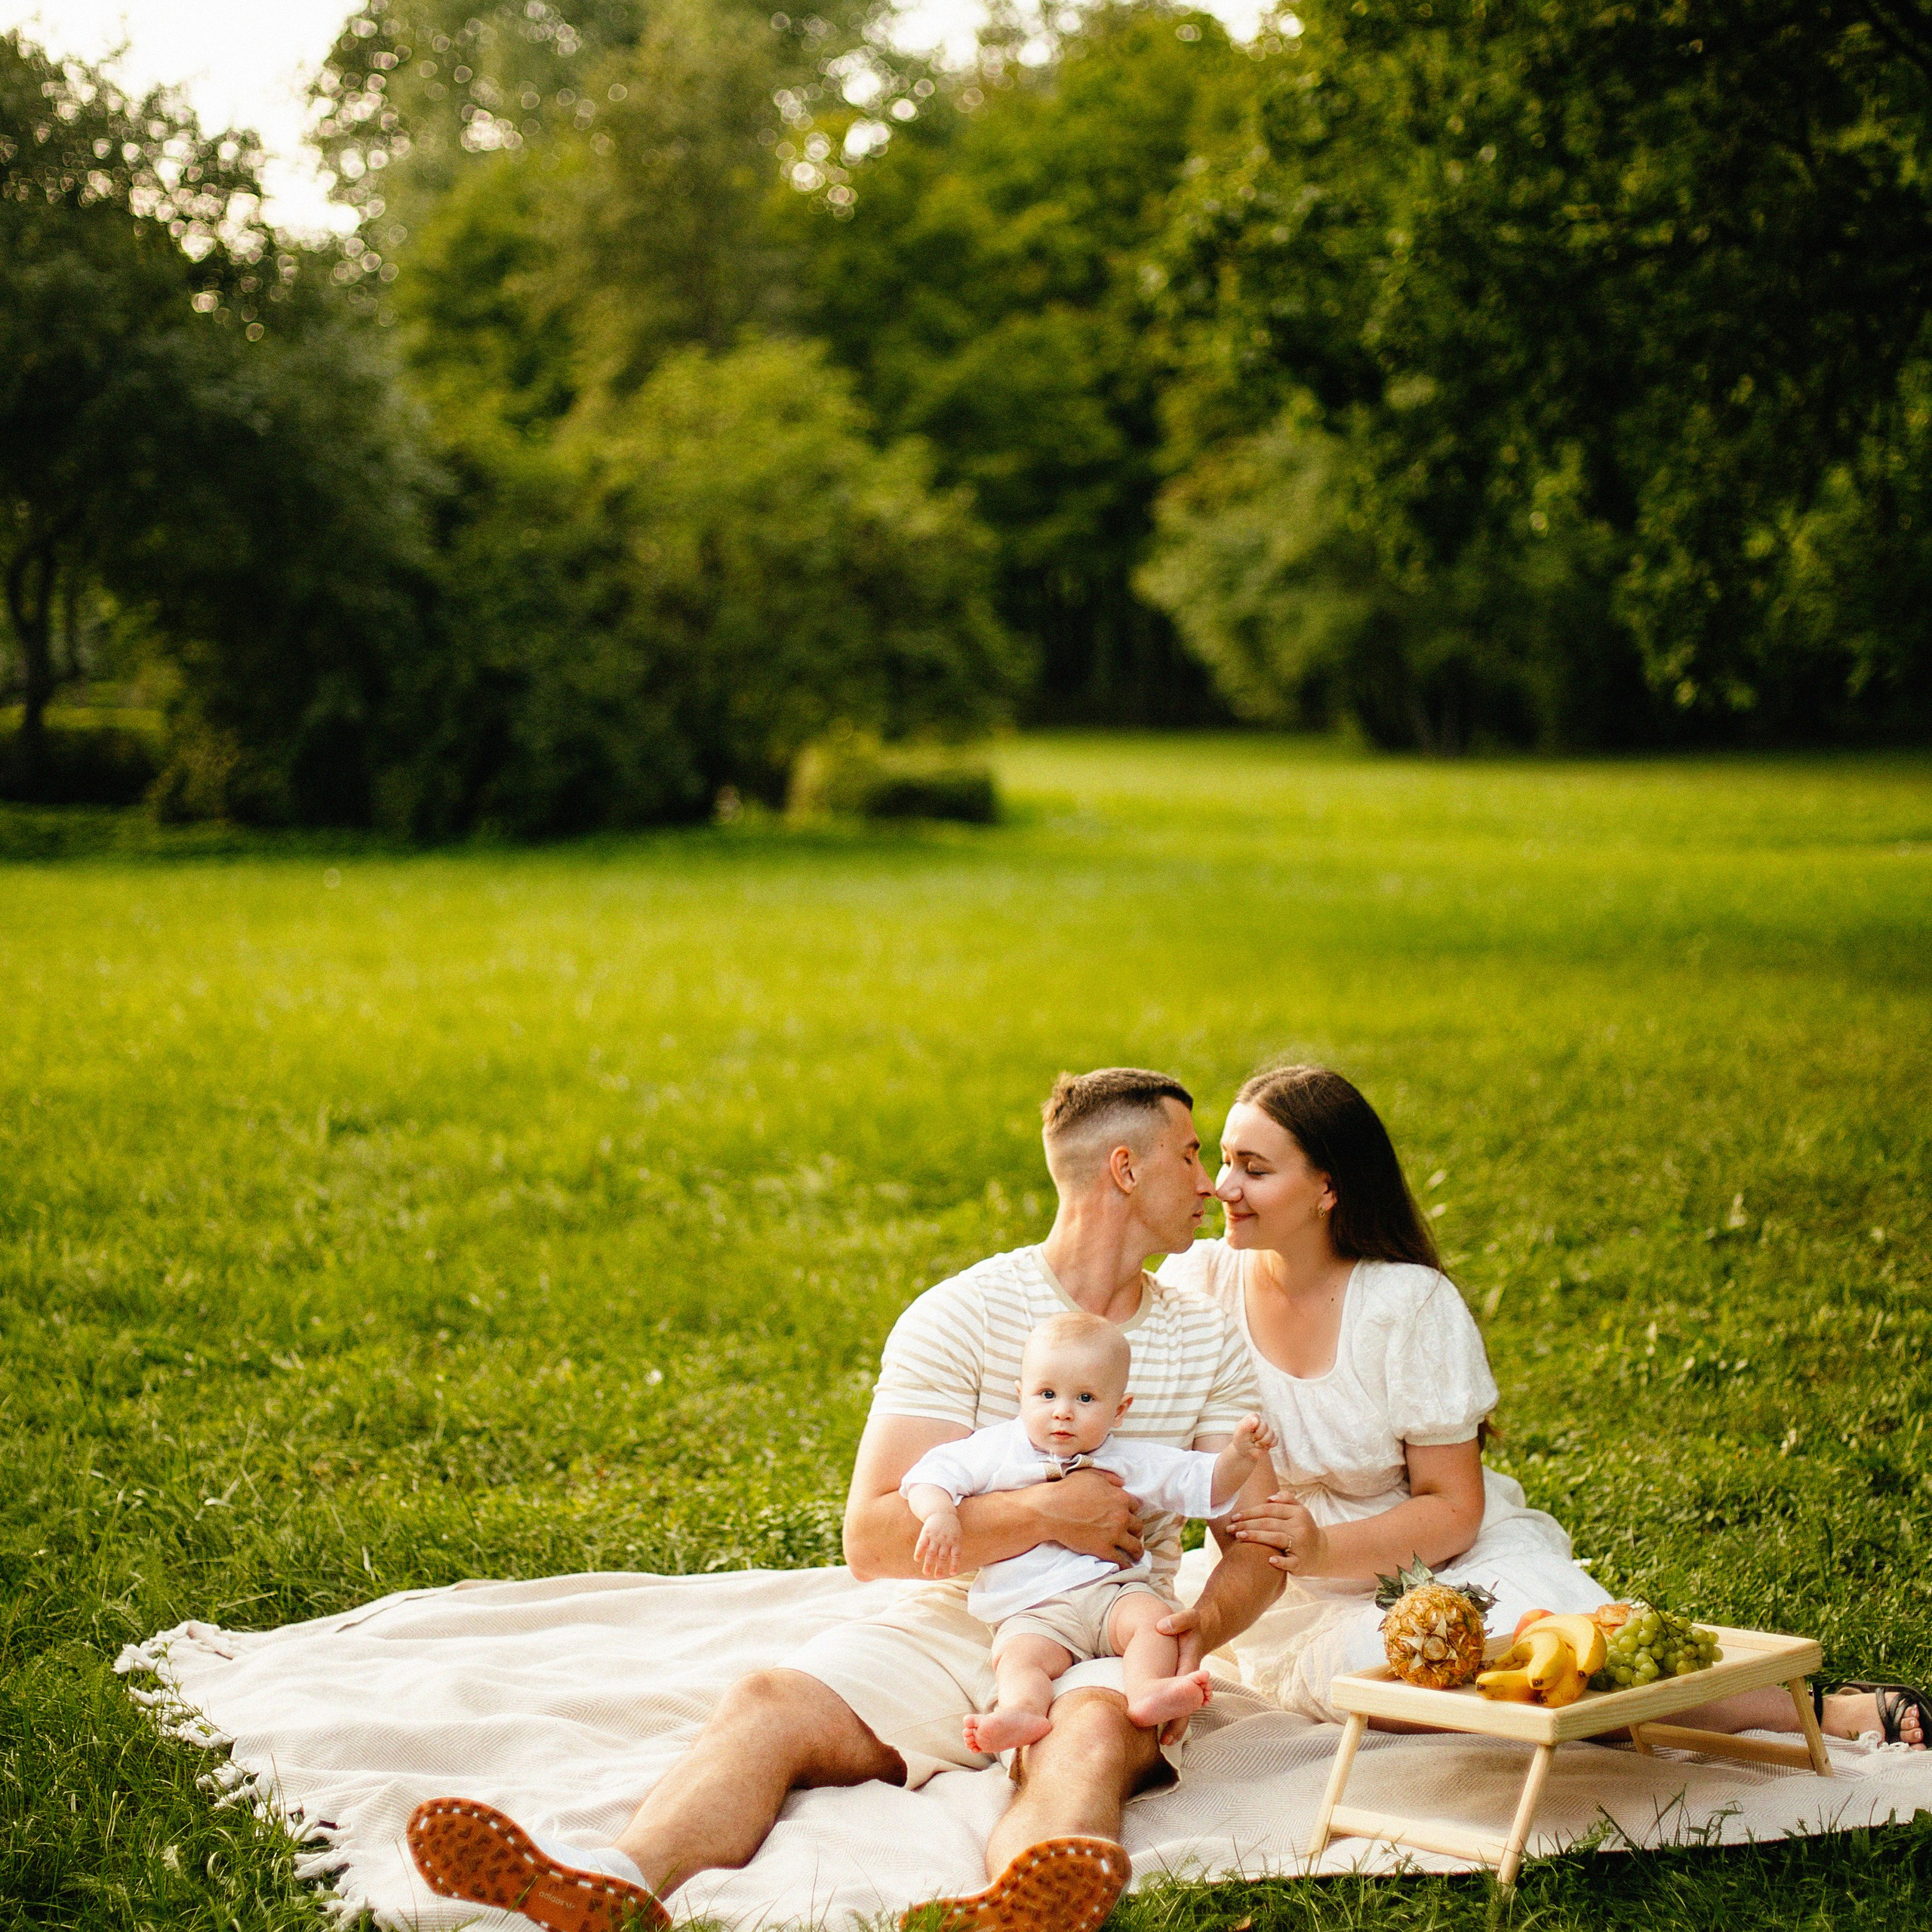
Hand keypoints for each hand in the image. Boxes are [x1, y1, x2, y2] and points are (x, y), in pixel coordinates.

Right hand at [914, 1511, 962, 1577]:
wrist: (942, 1511)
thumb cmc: (951, 1528)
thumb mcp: (957, 1536)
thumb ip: (953, 1549)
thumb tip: (949, 1566)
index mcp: (955, 1541)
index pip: (956, 1554)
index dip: (954, 1564)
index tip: (952, 1573)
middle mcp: (945, 1540)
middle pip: (943, 1555)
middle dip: (939, 1567)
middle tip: (937, 1576)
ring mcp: (935, 1536)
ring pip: (932, 1552)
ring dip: (928, 1563)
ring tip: (926, 1572)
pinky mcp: (926, 1533)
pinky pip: (922, 1543)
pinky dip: (919, 1551)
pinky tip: (917, 1559)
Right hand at [1026, 1466, 1143, 1566]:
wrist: (1052, 1510)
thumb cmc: (1068, 1489)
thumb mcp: (1090, 1475)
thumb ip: (1109, 1478)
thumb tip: (1122, 1483)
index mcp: (1120, 1497)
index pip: (1136, 1507)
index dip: (1131, 1511)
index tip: (1128, 1516)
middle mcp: (1121, 1516)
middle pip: (1138, 1526)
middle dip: (1135, 1531)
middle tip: (1132, 1535)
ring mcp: (1114, 1534)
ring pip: (1135, 1545)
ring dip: (1136, 1550)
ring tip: (1135, 1554)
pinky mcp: (1104, 1549)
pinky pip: (1121, 1560)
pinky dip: (1125, 1564)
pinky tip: (1125, 1566)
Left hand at [1153, 1604, 1214, 1743]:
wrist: (1207, 1629)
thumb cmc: (1195, 1624)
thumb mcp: (1189, 1618)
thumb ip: (1179, 1621)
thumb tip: (1162, 1626)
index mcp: (1191, 1664)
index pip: (1185, 1691)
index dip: (1179, 1708)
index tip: (1172, 1721)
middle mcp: (1192, 1678)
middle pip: (1187, 1705)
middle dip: (1178, 1724)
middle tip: (1165, 1742)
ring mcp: (1190, 1682)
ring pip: (1185, 1706)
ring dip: (1177, 1721)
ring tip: (1165, 1740)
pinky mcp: (1186, 1682)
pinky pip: (1182, 1700)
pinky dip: (1176, 1711)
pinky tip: (1165, 1723)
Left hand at [1228, 1493, 1329, 1574]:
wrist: (1321, 1552)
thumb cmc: (1303, 1528)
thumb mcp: (1299, 1510)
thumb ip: (1286, 1499)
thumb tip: (1269, 1498)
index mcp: (1298, 1513)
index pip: (1270, 1509)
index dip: (1251, 1512)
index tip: (1234, 1516)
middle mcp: (1300, 1527)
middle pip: (1269, 1523)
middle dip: (1247, 1525)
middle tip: (1230, 1528)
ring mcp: (1301, 1545)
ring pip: (1276, 1538)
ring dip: (1256, 1537)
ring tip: (1239, 1537)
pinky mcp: (1301, 1562)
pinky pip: (1290, 1562)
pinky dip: (1281, 1561)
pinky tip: (1269, 1560)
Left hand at [1232, 1413, 1276, 1461]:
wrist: (1245, 1456)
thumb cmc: (1240, 1443)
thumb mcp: (1239, 1434)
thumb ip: (1245, 1425)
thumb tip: (1256, 1419)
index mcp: (1250, 1419)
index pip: (1255, 1416)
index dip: (1253, 1425)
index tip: (1248, 1432)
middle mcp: (1260, 1423)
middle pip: (1265, 1425)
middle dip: (1258, 1435)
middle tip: (1252, 1440)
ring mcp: (1267, 1431)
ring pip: (1271, 1433)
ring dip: (1264, 1441)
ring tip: (1257, 1444)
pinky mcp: (1272, 1438)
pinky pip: (1276, 1439)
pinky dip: (1270, 1444)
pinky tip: (1264, 1447)